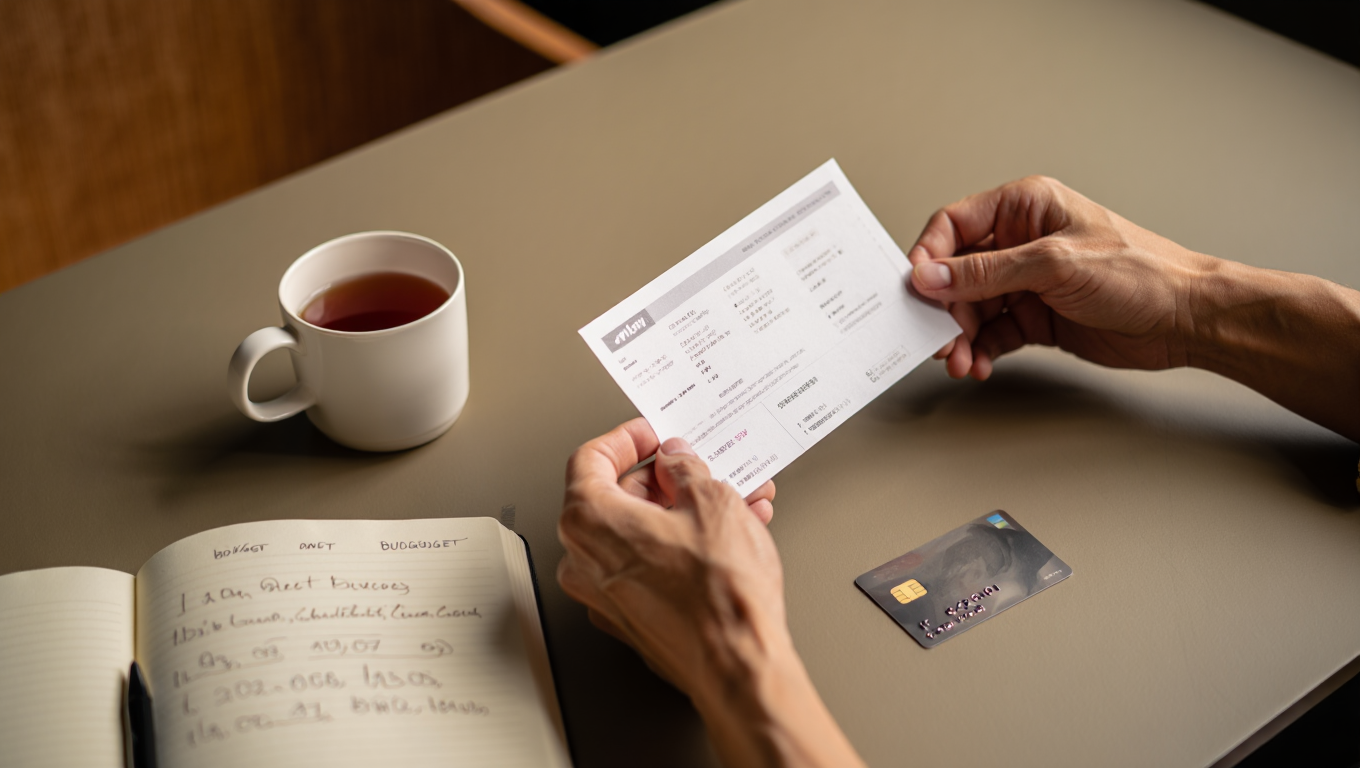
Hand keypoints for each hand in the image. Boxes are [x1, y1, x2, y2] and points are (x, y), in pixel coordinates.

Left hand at [557, 419, 862, 767]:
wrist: (736, 663)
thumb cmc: (718, 592)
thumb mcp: (712, 500)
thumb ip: (685, 469)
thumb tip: (676, 462)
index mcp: (589, 521)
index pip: (590, 459)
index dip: (626, 439)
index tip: (651, 435)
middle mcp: (583, 561)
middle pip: (616, 498)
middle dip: (667, 481)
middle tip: (701, 470)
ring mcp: (603, 596)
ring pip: (639, 535)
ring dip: (683, 514)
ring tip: (734, 503)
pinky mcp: (630, 620)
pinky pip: (647, 568)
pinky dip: (679, 548)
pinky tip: (724, 540)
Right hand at [908, 175, 1213, 379]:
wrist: (1187, 319)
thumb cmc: (1142, 274)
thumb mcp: (1055, 265)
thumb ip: (987, 272)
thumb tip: (931, 275)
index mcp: (1025, 207)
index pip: (955, 224)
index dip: (929, 255)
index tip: (915, 289)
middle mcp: (1021, 241)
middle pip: (956, 273)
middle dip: (943, 309)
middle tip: (938, 338)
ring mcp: (1027, 281)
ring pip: (970, 309)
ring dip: (959, 337)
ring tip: (959, 360)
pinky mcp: (1035, 316)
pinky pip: (992, 333)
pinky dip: (981, 351)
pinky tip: (979, 365)